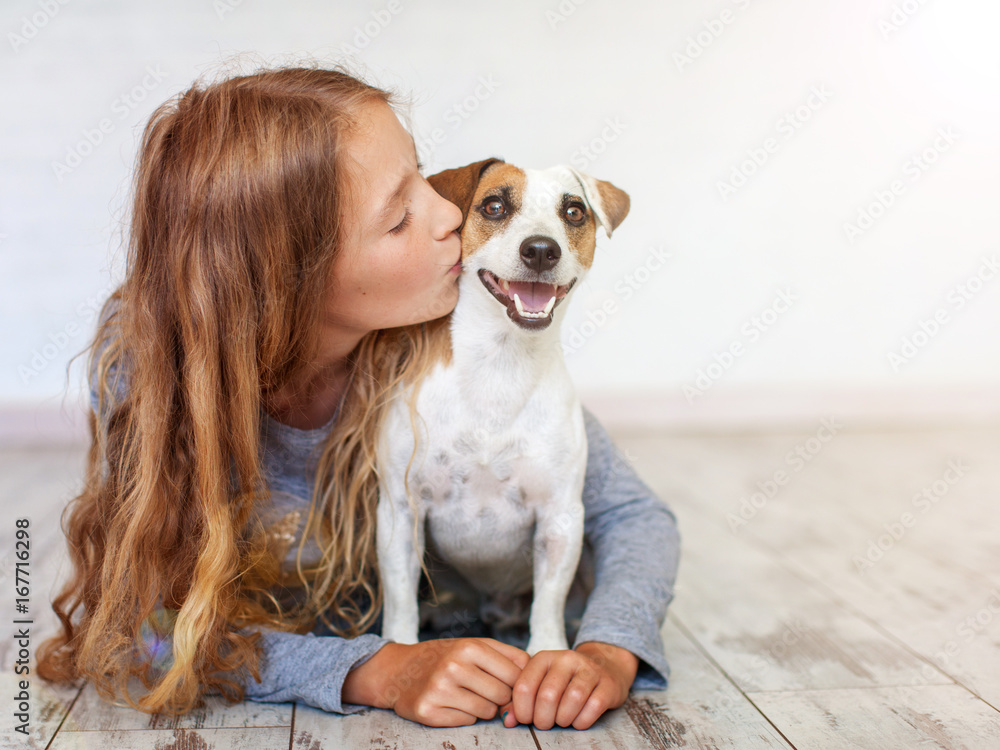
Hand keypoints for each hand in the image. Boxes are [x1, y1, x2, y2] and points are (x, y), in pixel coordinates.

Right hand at [342, 638, 529, 726]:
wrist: (399, 670)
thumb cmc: (444, 657)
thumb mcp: (474, 645)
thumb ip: (508, 656)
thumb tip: (536, 674)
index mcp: (469, 647)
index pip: (516, 674)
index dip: (516, 683)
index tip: (508, 684)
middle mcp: (454, 666)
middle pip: (503, 695)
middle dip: (500, 697)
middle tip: (484, 690)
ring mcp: (440, 689)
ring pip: (487, 712)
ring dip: (483, 708)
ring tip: (466, 695)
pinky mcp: (428, 711)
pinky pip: (466, 721)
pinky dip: (464, 716)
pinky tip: (452, 704)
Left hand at [500, 641, 637, 729]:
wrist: (604, 667)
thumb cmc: (566, 681)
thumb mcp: (541, 683)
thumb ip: (521, 700)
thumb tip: (507, 720)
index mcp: (544, 658)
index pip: (524, 686)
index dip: (522, 710)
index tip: (526, 718)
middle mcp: (566, 659)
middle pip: (547, 696)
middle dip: (543, 719)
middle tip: (545, 723)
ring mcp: (589, 670)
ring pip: (572, 700)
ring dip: (563, 720)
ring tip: (562, 720)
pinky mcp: (608, 684)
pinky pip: (593, 707)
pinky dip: (582, 721)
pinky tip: (578, 720)